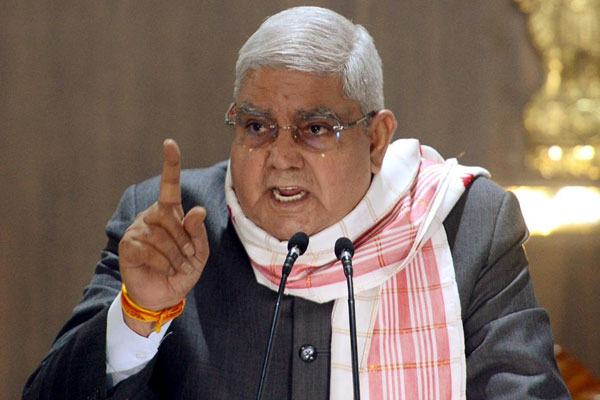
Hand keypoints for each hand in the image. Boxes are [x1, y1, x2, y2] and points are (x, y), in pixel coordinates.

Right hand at [118, 139, 209, 335]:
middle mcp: (152, 216)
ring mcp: (138, 228)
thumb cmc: (182, 271)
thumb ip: (197, 232)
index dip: (170, 164)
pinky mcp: (128, 244)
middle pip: (171, 217)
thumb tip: (197, 211)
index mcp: (171, 213)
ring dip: (174, 256)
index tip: (170, 144)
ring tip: (175, 267)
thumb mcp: (199, 254)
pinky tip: (161, 269)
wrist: (162, 296)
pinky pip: (148, 248)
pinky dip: (161, 262)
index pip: (169, 185)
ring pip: (161, 235)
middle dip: (184, 242)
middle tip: (187, 259)